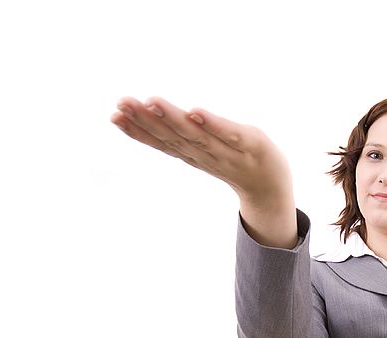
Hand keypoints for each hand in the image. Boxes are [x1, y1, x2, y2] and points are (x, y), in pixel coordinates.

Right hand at [111, 97, 295, 247]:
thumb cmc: (234, 162)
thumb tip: (150, 115)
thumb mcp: (203, 150)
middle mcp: (206, 155)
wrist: (271, 187)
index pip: (162, 142)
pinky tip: (196, 112)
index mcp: (193, 154)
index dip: (137, 130)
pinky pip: (231, 134)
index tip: (114, 115)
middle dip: (146, 119)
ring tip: (153, 101)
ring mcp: (229, 152)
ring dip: (174, 119)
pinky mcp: (252, 145)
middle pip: (173, 136)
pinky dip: (213, 125)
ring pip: (197, 135)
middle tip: (122, 103)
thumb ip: (178, 136)